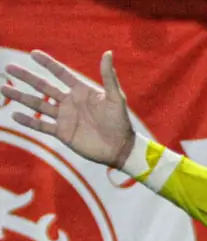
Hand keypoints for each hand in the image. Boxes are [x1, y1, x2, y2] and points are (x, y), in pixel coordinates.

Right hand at [1, 51, 136, 169]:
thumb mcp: (116, 97)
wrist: (120, 148)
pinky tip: (15, 115)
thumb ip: (109, 76)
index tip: (33, 53)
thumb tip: (108, 53)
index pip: (61, 73)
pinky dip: (28, 121)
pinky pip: (41, 125)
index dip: (48, 63)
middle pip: (44, 87)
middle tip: (9, 68)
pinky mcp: (62, 133)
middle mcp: (70, 102)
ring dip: (21, 97)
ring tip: (4, 88)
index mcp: (82, 91)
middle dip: (27, 77)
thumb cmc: (120, 121)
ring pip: (38, 104)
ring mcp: (64, 117)